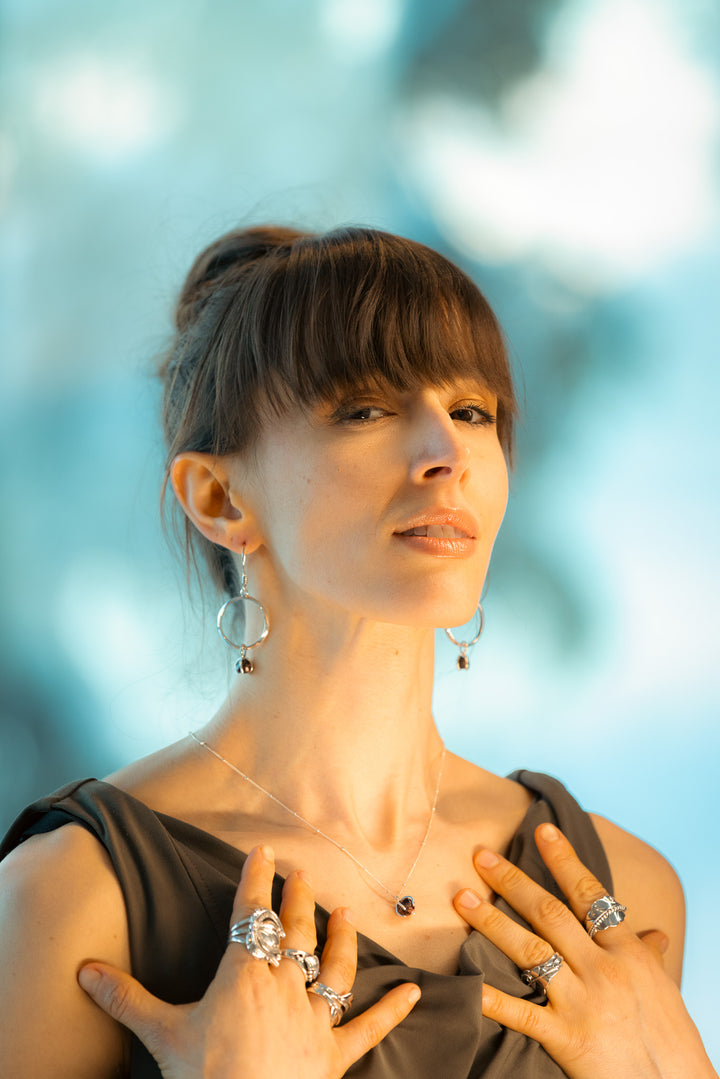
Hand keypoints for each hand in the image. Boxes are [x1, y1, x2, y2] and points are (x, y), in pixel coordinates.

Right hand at [78, 845, 419, 1078]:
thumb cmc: (205, 1076)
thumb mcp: (161, 1034)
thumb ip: (126, 998)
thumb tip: (84, 971)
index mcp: (245, 974)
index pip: (251, 914)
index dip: (255, 880)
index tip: (262, 850)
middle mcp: (285, 986)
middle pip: (294, 932)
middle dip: (298, 900)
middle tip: (303, 874)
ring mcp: (315, 1020)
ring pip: (333, 967)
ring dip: (341, 938)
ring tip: (347, 913)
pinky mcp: (335, 1056)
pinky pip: (367, 1029)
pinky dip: (391, 1011)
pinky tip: (414, 994)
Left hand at [454, 824, 716, 1078]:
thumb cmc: (671, 1041)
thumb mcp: (663, 989)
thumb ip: (649, 957)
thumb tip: (653, 934)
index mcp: (627, 952)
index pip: (590, 894)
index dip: (564, 860)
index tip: (541, 830)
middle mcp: (603, 969)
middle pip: (550, 914)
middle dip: (513, 882)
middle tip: (481, 856)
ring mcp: (583, 1002)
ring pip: (530, 951)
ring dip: (492, 922)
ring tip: (463, 899)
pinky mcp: (566, 1037)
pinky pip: (521, 1012)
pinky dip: (491, 997)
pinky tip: (466, 981)